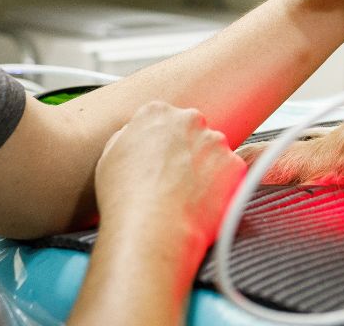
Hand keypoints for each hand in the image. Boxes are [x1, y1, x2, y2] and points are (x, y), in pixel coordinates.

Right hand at [95, 101, 245, 251]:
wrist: (151, 230)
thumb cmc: (125, 199)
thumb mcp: (110, 157)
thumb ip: (129, 137)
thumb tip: (140, 138)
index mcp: (156, 113)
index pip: (164, 119)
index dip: (162, 143)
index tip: (160, 161)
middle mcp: (189, 120)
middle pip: (192, 131)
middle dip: (187, 151)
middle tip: (174, 180)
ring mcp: (215, 141)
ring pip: (213, 152)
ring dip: (206, 168)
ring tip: (186, 197)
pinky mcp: (234, 163)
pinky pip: (230, 173)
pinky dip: (221, 187)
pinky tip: (201, 204)